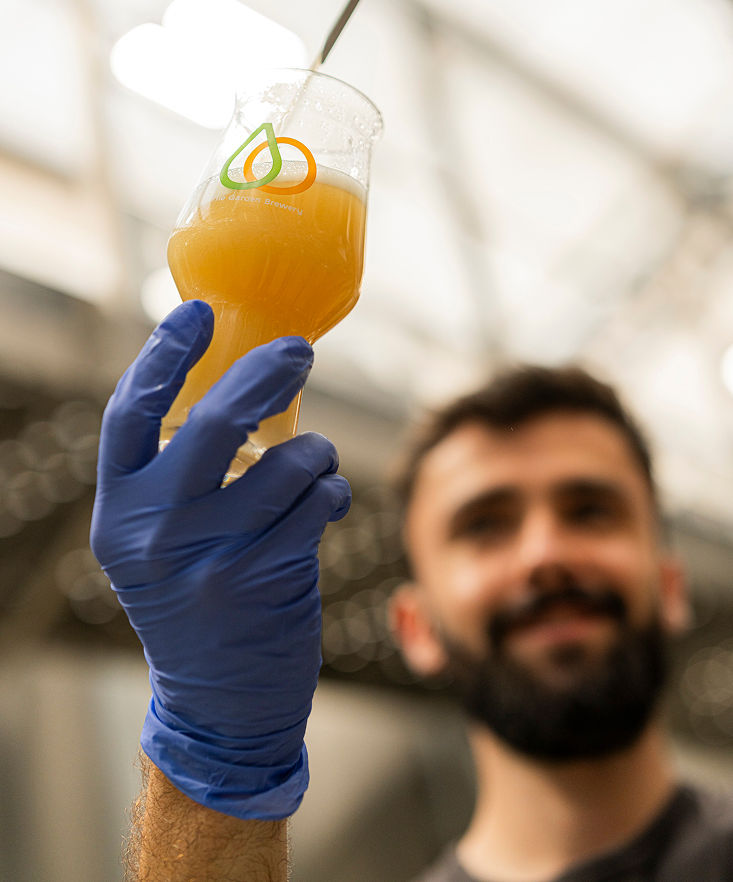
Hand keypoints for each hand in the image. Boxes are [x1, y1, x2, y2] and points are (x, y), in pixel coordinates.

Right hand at [90, 301, 350, 819]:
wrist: (218, 701)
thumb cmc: (195, 596)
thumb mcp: (159, 537)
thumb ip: (179, 473)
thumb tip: (243, 381)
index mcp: (120, 510)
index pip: (128, 415)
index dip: (163, 356)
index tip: (197, 311)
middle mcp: (155, 532)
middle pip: (215, 423)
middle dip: (267, 374)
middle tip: (300, 351)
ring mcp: (210, 558)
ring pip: (286, 464)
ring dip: (316, 451)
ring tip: (317, 462)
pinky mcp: (264, 579)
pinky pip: (316, 503)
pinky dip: (333, 489)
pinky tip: (329, 498)